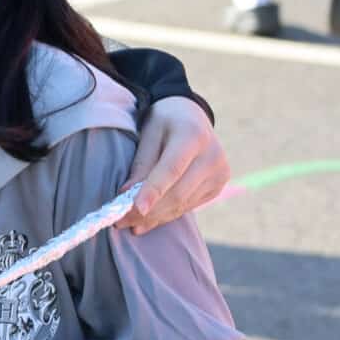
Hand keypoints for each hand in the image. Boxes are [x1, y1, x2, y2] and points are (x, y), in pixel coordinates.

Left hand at [121, 95, 228, 234]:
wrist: (192, 115)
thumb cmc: (165, 122)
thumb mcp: (149, 134)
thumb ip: (141, 164)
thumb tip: (126, 195)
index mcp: (193, 136)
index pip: (171, 169)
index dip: (153, 190)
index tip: (136, 208)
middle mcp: (212, 156)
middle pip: (177, 192)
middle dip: (147, 210)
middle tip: (120, 220)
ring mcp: (219, 173)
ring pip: (182, 203)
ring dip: (154, 217)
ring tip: (128, 223)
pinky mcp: (218, 186)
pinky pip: (189, 205)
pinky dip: (166, 214)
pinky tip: (147, 221)